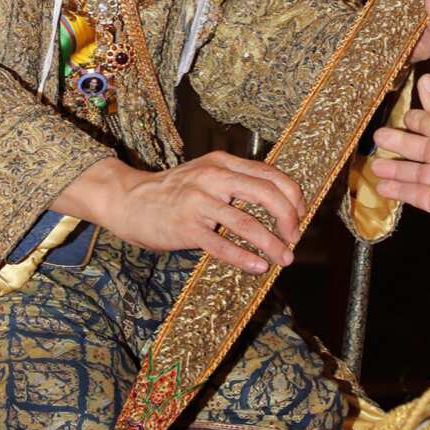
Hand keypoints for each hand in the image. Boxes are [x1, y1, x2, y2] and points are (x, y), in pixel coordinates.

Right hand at [60, 151, 304, 275]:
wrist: (128, 201)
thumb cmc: (171, 193)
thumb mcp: (205, 176)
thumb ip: (236, 183)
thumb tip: (277, 206)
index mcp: (223, 163)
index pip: (271, 175)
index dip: (293, 197)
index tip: (301, 217)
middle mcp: (213, 178)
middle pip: (266, 194)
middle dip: (289, 219)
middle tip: (295, 239)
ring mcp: (198, 202)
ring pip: (248, 224)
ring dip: (272, 244)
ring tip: (283, 259)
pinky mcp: (186, 227)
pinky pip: (222, 245)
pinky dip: (245, 258)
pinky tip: (258, 266)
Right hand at [370, 72, 429, 247]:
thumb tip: (426, 77)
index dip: (418, 121)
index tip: (400, 116)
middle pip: (423, 148)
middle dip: (400, 143)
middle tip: (377, 139)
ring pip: (417, 172)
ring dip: (396, 168)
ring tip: (374, 166)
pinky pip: (416, 195)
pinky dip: (399, 191)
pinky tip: (381, 187)